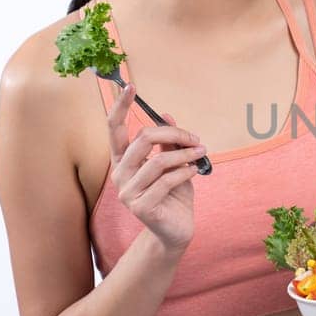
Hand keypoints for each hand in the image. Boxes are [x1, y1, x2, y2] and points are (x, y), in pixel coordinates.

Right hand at [106, 83, 208, 253]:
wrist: (177, 230)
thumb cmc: (174, 194)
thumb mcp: (174, 163)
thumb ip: (168, 142)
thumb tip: (166, 114)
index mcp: (123, 160)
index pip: (115, 128)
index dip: (121, 106)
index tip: (130, 85)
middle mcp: (119, 174)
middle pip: (143, 139)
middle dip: (174, 134)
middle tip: (196, 139)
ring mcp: (127, 192)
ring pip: (158, 160)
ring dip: (185, 154)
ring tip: (201, 153)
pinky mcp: (141, 206)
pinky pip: (167, 180)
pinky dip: (185, 172)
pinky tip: (195, 171)